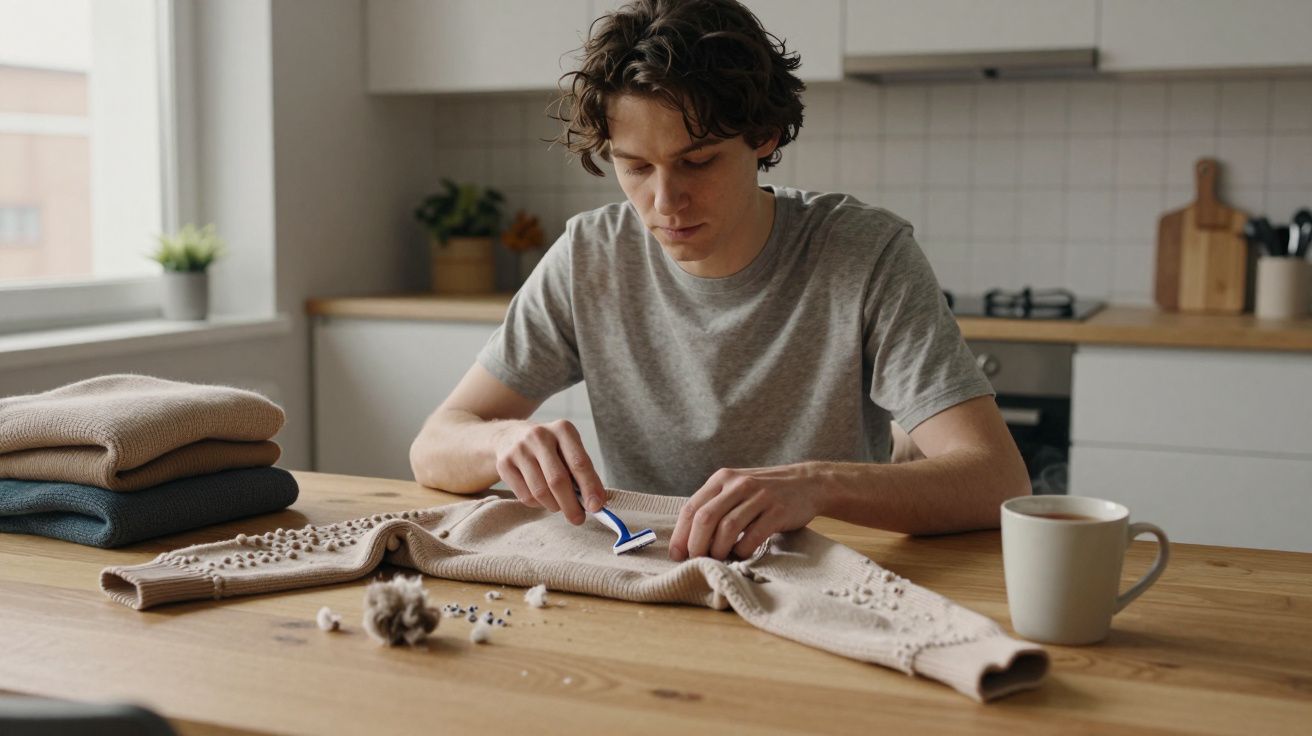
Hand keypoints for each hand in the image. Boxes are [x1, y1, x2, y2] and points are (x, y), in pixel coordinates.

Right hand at [492, 419, 604, 524]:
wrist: (511, 437)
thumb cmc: (550, 449)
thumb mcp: (568, 449)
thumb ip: (582, 472)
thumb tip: (595, 503)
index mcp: (562, 429)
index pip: (579, 463)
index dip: (590, 487)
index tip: (596, 506)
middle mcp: (539, 436)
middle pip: (558, 480)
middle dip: (571, 505)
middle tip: (578, 519)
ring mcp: (519, 449)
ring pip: (540, 492)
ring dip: (554, 506)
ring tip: (559, 505)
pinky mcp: (504, 464)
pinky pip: (525, 496)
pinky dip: (538, 504)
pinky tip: (542, 498)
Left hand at [668, 463, 823, 561]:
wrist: (808, 483)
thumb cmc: (764, 492)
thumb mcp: (736, 489)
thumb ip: (715, 506)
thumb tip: (688, 540)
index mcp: (722, 479)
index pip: (691, 508)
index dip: (681, 535)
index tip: (677, 555)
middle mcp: (738, 484)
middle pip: (705, 518)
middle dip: (696, 545)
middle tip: (696, 560)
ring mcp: (759, 496)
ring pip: (727, 528)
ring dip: (719, 550)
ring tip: (719, 558)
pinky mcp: (778, 511)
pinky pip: (753, 536)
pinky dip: (743, 550)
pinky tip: (742, 553)